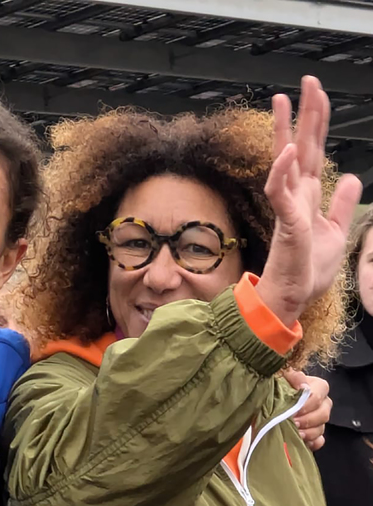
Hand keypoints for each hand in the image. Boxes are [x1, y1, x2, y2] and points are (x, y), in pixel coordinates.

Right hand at [255, 76, 361, 325]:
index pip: (314, 151)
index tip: (317, 95)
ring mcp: (289, 207)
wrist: (293, 298)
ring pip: (285, 161)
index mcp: (308, 196)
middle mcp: (297, 196)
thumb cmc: (307, 270)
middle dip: (305, 114)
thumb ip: (341, 203)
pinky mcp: (287, 222)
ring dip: (284, 131)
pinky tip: (285, 152)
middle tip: (307, 82)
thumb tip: (350, 177)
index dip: (318, 123)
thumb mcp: (336, 231)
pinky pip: (279, 192)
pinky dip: (281, 172)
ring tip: (282, 101)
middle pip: (301, 147)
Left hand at [283, 368, 331, 450]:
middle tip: (293, 422)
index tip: (294, 410)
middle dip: (307, 420)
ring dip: (308, 433)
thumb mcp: (282, 377)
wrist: (268, 404)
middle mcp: (322, 403)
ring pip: (321, 428)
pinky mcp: (315, 435)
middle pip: (323, 413)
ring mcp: (319, 421)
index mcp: (317, 387)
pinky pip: (320, 441)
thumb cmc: (277, 388)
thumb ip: (294, 377)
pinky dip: (312, 443)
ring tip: (295, 433)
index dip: (307, 403)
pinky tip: (302, 442)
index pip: (320, 393)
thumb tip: (303, 386)